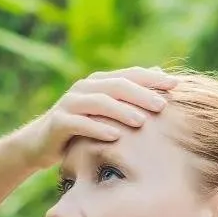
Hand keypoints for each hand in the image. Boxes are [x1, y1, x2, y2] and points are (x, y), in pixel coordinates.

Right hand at [15, 66, 178, 168]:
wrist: (41, 143)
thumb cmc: (81, 128)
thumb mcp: (106, 111)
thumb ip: (129, 94)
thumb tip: (159, 72)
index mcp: (99, 82)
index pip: (130, 75)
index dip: (153, 78)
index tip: (176, 85)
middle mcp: (84, 88)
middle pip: (117, 86)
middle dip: (141, 94)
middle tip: (162, 105)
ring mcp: (70, 103)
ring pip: (99, 103)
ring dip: (122, 111)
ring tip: (142, 122)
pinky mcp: (58, 122)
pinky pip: (80, 123)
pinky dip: (97, 128)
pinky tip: (114, 136)